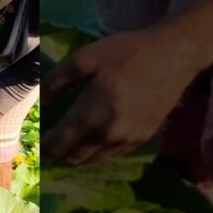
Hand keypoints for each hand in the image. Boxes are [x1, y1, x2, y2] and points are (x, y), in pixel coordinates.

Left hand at [45, 24, 212, 165]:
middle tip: (49, 146)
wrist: (175, 54)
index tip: (37, 142)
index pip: (59, 144)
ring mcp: (128, 140)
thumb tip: (39, 102)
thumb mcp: (85, 58)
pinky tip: (94, 142)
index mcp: (91, 116)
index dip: (45, 147)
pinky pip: (113, 155)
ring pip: (94, 160)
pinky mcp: (143, 138)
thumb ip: (56, 82)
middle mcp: (108, 135)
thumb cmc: (128, 52)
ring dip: (78, 156)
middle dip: (58, 154)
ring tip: (67, 146)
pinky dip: (98, 153)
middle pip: (74, 157)